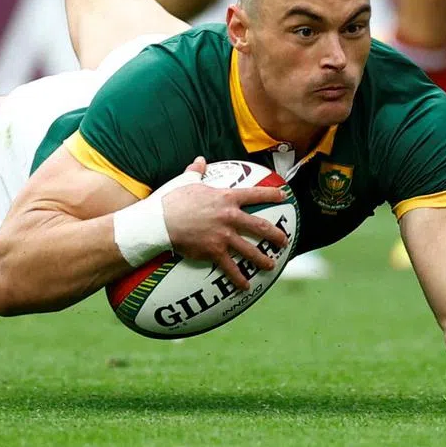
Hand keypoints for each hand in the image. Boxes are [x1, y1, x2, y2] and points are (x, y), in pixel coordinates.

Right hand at [163, 157, 289, 290]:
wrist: (160, 221)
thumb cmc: (173, 199)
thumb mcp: (187, 180)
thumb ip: (197, 170)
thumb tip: (199, 160)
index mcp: (227, 198)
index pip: (255, 194)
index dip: (272, 194)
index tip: (284, 196)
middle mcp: (230, 217)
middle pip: (260, 226)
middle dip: (275, 234)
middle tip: (284, 240)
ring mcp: (224, 236)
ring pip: (250, 250)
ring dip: (263, 259)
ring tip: (272, 265)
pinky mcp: (214, 252)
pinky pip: (230, 268)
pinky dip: (239, 278)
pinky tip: (246, 286)